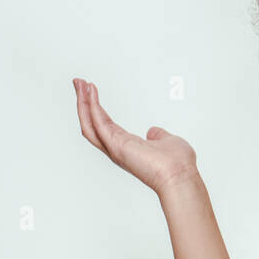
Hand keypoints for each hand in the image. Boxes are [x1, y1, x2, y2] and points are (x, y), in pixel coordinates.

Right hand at [72, 78, 198, 196]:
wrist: (180, 175)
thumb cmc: (177, 165)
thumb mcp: (167, 141)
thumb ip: (158, 136)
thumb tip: (153, 132)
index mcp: (127, 147)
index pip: (104, 125)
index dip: (96, 109)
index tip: (91, 92)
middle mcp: (117, 149)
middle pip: (91, 123)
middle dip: (83, 103)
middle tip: (78, 83)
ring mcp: (114, 148)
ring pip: (90, 123)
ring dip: (83, 102)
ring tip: (80, 84)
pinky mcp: (116, 145)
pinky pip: (98, 123)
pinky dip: (92, 106)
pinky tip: (90, 92)